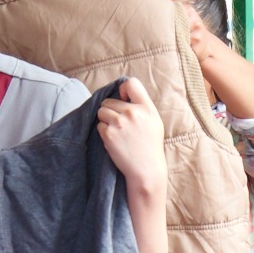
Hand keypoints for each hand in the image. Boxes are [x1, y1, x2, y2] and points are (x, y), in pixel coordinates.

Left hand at [95, 78, 166, 192]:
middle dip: (110, 110)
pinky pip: (99, 125)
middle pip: (109, 101)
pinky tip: (115, 140)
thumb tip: (123, 94)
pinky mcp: (109, 134)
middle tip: (119, 124)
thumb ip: (141, 106)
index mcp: (146, 108)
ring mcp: (119, 123)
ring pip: (101, 112)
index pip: (131, 83)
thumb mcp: (154, 121)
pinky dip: (104, 132)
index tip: (123, 99)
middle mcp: (132, 112)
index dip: (123, 89)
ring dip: (105, 120)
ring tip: (117, 132)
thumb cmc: (150, 146)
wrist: (146, 169)